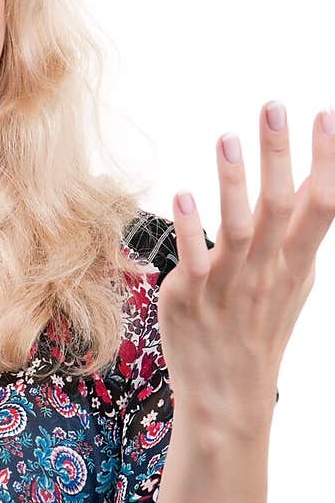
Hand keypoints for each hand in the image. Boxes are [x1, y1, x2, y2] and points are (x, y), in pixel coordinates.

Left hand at [157, 101, 334, 439]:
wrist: (228, 395)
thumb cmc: (260, 327)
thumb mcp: (294, 278)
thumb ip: (301, 228)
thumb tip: (313, 178)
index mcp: (296, 262)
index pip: (321, 204)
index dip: (327, 160)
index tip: (327, 115)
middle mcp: (267, 271)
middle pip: (279, 207)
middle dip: (279, 155)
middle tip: (274, 107)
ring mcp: (228, 284)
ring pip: (236, 229)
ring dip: (233, 184)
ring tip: (227, 139)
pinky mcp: (190, 297)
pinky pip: (191, 260)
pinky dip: (189, 228)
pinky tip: (182, 196)